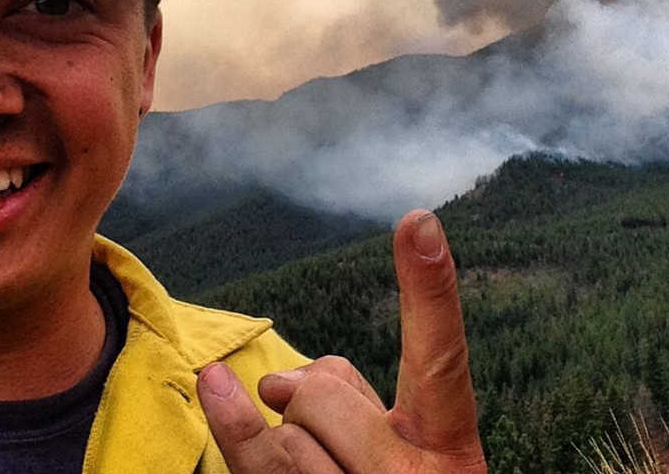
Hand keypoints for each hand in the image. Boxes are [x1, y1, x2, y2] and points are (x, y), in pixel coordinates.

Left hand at [197, 210, 486, 472]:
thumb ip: (351, 400)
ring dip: (278, 438)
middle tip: (320, 425)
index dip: (430, 290)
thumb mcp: (399, 456)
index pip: (442, 359)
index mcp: (450, 454)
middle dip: (308, 395)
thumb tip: (279, 377)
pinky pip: (254, 464)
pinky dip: (236, 430)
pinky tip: (218, 390)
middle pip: (324, 392)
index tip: (416, 220)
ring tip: (314, 464)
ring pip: (281, 438)